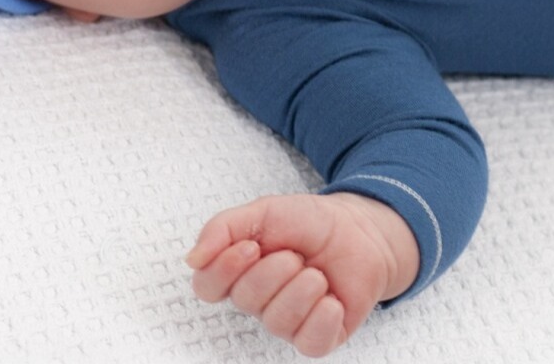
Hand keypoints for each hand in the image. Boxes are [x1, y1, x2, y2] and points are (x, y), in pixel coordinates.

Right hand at [186, 192, 418, 357]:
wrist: (360, 230)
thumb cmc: (310, 223)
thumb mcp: (263, 212)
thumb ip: (223, 228)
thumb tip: (193, 259)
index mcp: (239, 273)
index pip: (207, 286)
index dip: (224, 270)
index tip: (250, 247)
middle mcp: (259, 302)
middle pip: (245, 299)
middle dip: (275, 270)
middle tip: (296, 254)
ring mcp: (288, 322)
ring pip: (278, 321)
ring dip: (302, 289)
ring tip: (317, 272)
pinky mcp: (317, 336)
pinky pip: (309, 342)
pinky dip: (322, 318)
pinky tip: (331, 299)